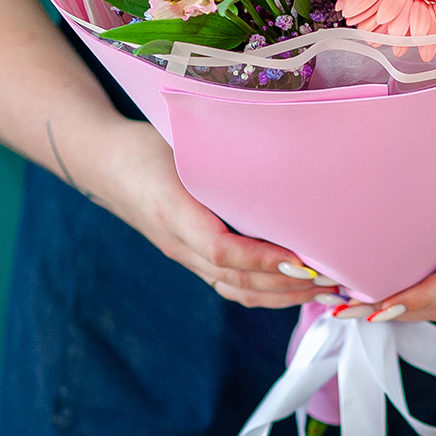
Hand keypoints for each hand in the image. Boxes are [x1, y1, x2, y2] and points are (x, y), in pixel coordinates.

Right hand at [82, 118, 328, 308]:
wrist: (105, 164)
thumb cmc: (147, 144)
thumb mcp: (178, 138)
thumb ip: (219, 147)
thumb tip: (278, 141)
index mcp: (172, 208)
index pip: (218, 249)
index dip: (260, 259)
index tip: (300, 259)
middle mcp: (177, 241)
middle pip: (233, 281)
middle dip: (285, 286)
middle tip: (330, 277)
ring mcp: (183, 255)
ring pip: (234, 291)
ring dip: (280, 296)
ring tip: (323, 288)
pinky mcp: (190, 258)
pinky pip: (229, 286)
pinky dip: (265, 293)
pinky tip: (296, 286)